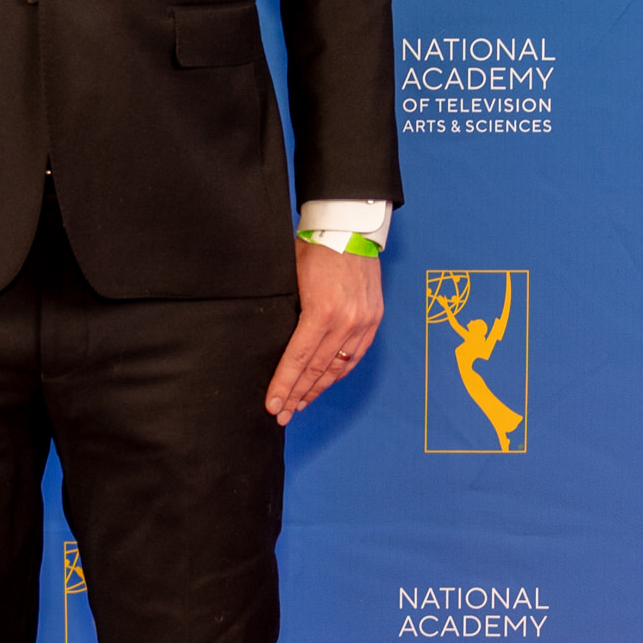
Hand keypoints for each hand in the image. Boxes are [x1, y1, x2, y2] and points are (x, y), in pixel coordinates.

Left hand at [267, 242, 382, 423]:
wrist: (351, 228)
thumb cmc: (315, 247)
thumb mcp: (289, 276)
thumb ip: (284, 309)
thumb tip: (269, 338)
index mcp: (321, 311)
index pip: (297, 359)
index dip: (284, 385)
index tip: (272, 404)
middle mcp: (345, 322)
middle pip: (317, 369)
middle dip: (297, 395)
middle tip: (282, 414)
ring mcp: (363, 322)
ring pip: (338, 367)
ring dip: (318, 389)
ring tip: (301, 404)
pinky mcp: (373, 319)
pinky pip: (355, 355)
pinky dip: (339, 373)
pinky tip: (325, 384)